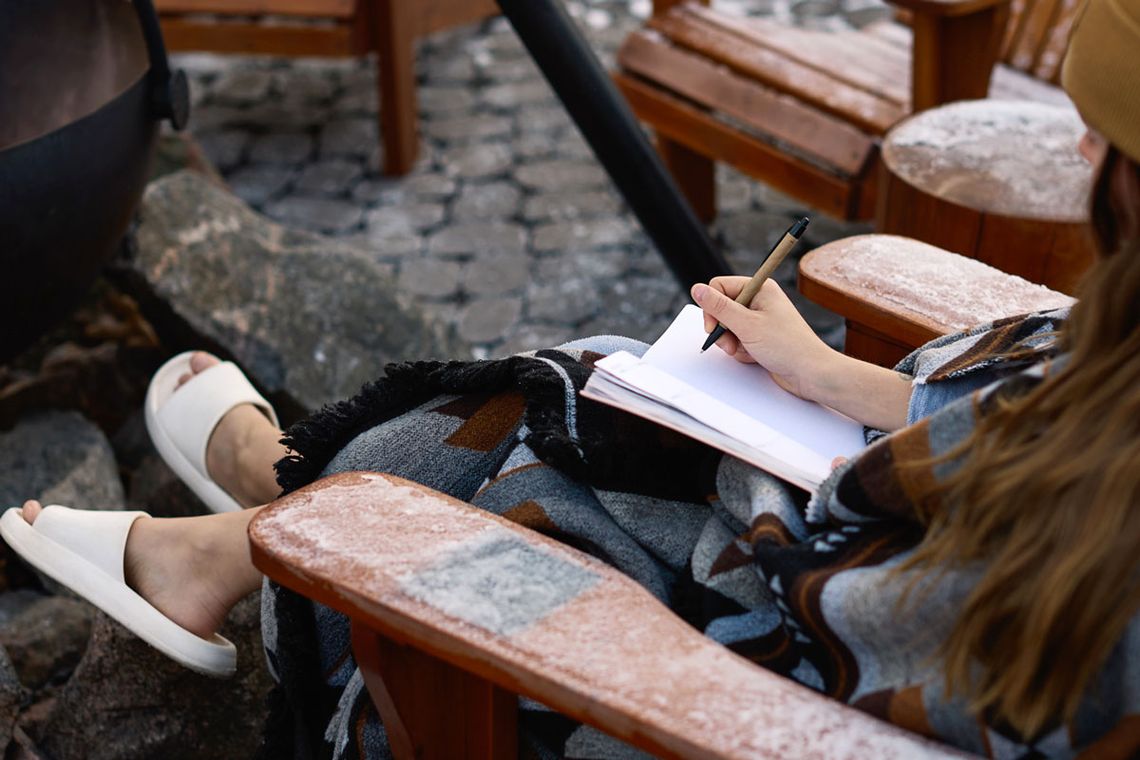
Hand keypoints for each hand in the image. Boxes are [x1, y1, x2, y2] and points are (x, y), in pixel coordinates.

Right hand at [690, 277, 837, 400]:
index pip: (719, 286)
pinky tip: (753, 355)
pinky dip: (740, 349)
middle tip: (731, 342)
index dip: (712, 307)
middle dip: (722, 328)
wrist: (810, 373)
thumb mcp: (747, 325)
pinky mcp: (759, 335)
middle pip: (721, 307)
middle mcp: (759, 299)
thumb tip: (697, 289)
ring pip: (727, 326)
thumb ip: (719, 308)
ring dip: (731, 341)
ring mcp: (759, 318)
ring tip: (745, 350)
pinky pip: (737, 339)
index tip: (714, 326)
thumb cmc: (788, 346)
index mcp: (759, 287)